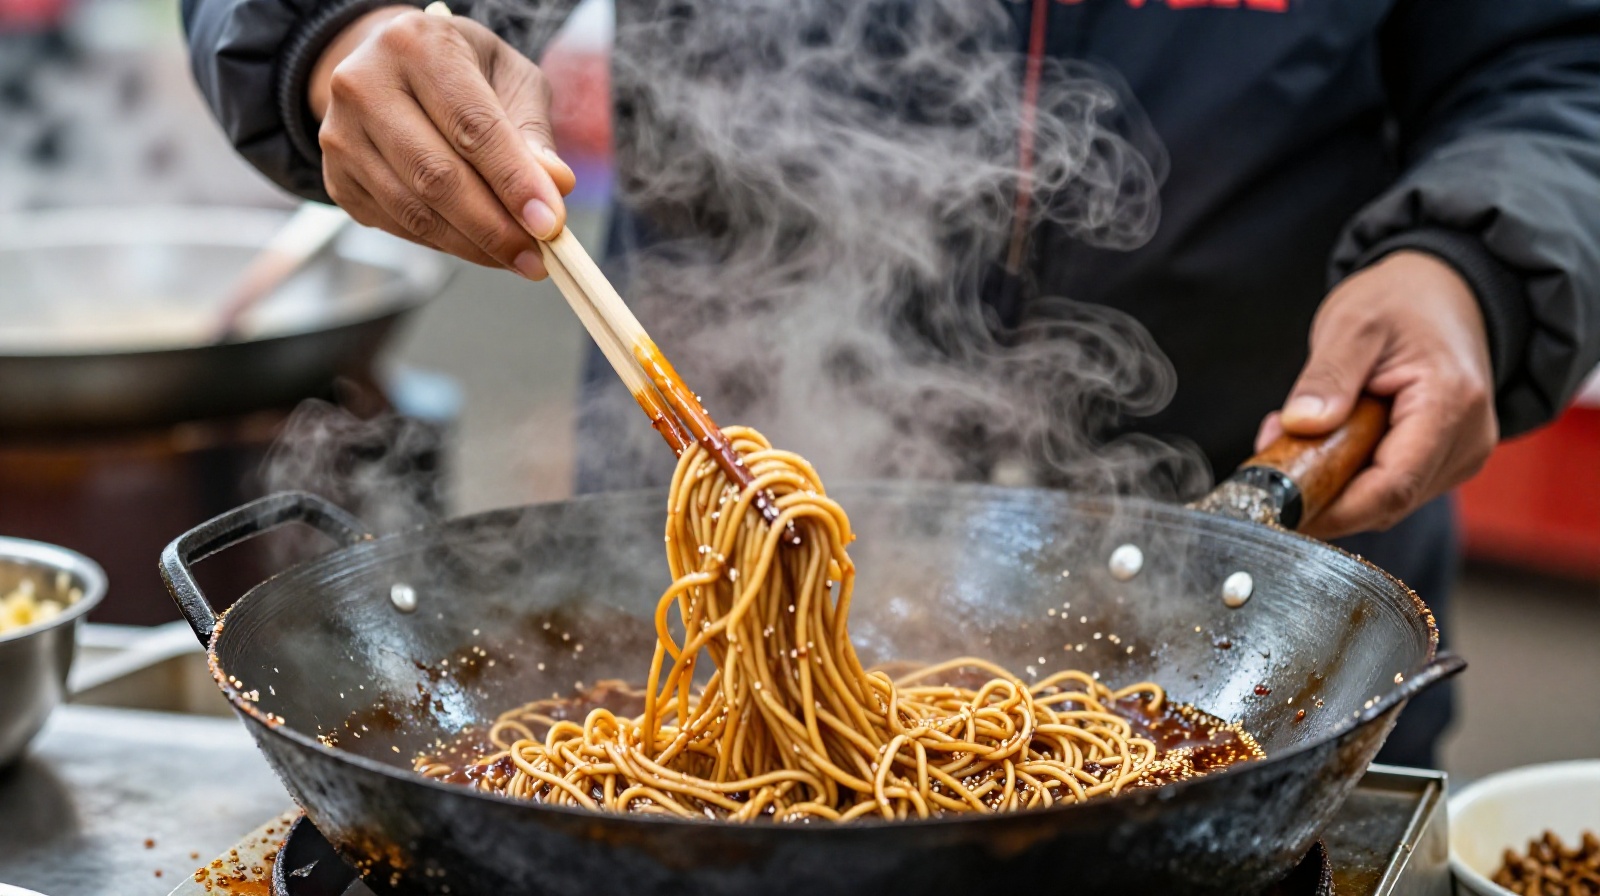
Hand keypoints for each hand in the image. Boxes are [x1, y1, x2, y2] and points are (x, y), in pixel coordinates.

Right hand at [309, 5, 575, 278]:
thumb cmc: (465, 73)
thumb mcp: (511, 80)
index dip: (513, 182)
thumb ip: (533, 133)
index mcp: (416, 45)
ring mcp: (341, 135)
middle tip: (537, 258)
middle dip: (495, 227)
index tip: (549, 224)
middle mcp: (364, 85)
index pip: (471, 126)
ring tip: (517, 256)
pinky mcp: (336, 179)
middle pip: (436, 176)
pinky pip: (398, 226)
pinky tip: (476, 242)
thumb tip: (555, 185)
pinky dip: (445, 243)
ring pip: (414, 211)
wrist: (396, 71)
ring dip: (472, 245)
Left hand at [1254, 251, 1498, 538]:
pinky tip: (1328, 437)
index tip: (1282, 509)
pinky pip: (1390, 484)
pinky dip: (1350, 471)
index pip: (1390, 487)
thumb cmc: (1403, 301)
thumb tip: (1301, 423)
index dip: (1333, 510)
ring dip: (1333, 481)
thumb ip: (1327, 376)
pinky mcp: (1445, 460)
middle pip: (1385, 501)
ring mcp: (1460, 454)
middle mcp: (1467, 440)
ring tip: (1296, 433)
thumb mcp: (1352, 324)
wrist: (1446, 292)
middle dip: (1323, 491)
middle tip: (1273, 451)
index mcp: (1449, 404)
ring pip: (1385, 500)